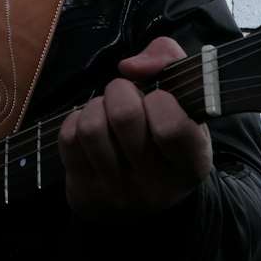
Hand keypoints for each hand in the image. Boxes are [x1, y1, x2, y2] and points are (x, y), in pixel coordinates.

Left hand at [58, 37, 211, 219]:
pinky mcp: (86, 194)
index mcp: (191, 164)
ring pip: (91, 127)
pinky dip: (75, 121)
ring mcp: (119, 193)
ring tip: (105, 112)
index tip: (157, 97)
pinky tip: (90, 128)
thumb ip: (168, 60)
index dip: (159, 99)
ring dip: (95, 106)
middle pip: (124, 116)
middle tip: (123, 95)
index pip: (170, 126)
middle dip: (119, 90)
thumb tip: (129, 66)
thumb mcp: (185, 100)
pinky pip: (69, 140)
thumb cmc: (166, 137)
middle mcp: (157, 186)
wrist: (143, 200)